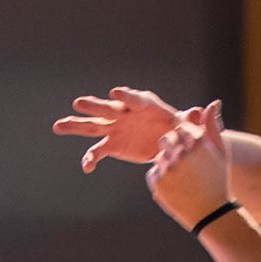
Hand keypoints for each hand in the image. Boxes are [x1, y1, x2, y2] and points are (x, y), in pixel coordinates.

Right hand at [53, 85, 184, 172]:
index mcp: (145, 105)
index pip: (135, 99)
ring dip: (76, 126)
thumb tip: (202, 109)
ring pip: (93, 126)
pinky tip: (87, 167)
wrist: (173, 143)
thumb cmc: (182, 130)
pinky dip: (91, 158)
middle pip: (107, 108)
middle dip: (94, 106)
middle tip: (79, 103)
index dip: (127, 97)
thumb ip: (193, 119)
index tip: (115, 94)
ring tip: (57, 126)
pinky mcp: (114, 145)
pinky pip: (98, 151)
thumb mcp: (189, 126)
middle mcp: (126, 113)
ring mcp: (117, 129)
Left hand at [148, 97, 230, 229]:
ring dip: (167, 164)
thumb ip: (213, 126)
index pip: (180, 128)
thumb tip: (213, 102)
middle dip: (172, 149)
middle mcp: (183, 153)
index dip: (184, 139)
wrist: (212, 214)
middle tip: (184, 164)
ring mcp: (169, 168)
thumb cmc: (218, 181)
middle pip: (166, 139)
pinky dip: (162, 179)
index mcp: (199, 142)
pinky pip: (153, 173)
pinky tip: (176, 188)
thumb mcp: (220, 153)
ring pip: (159, 156)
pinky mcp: (158, 182)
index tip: (190, 151)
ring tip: (183, 180)